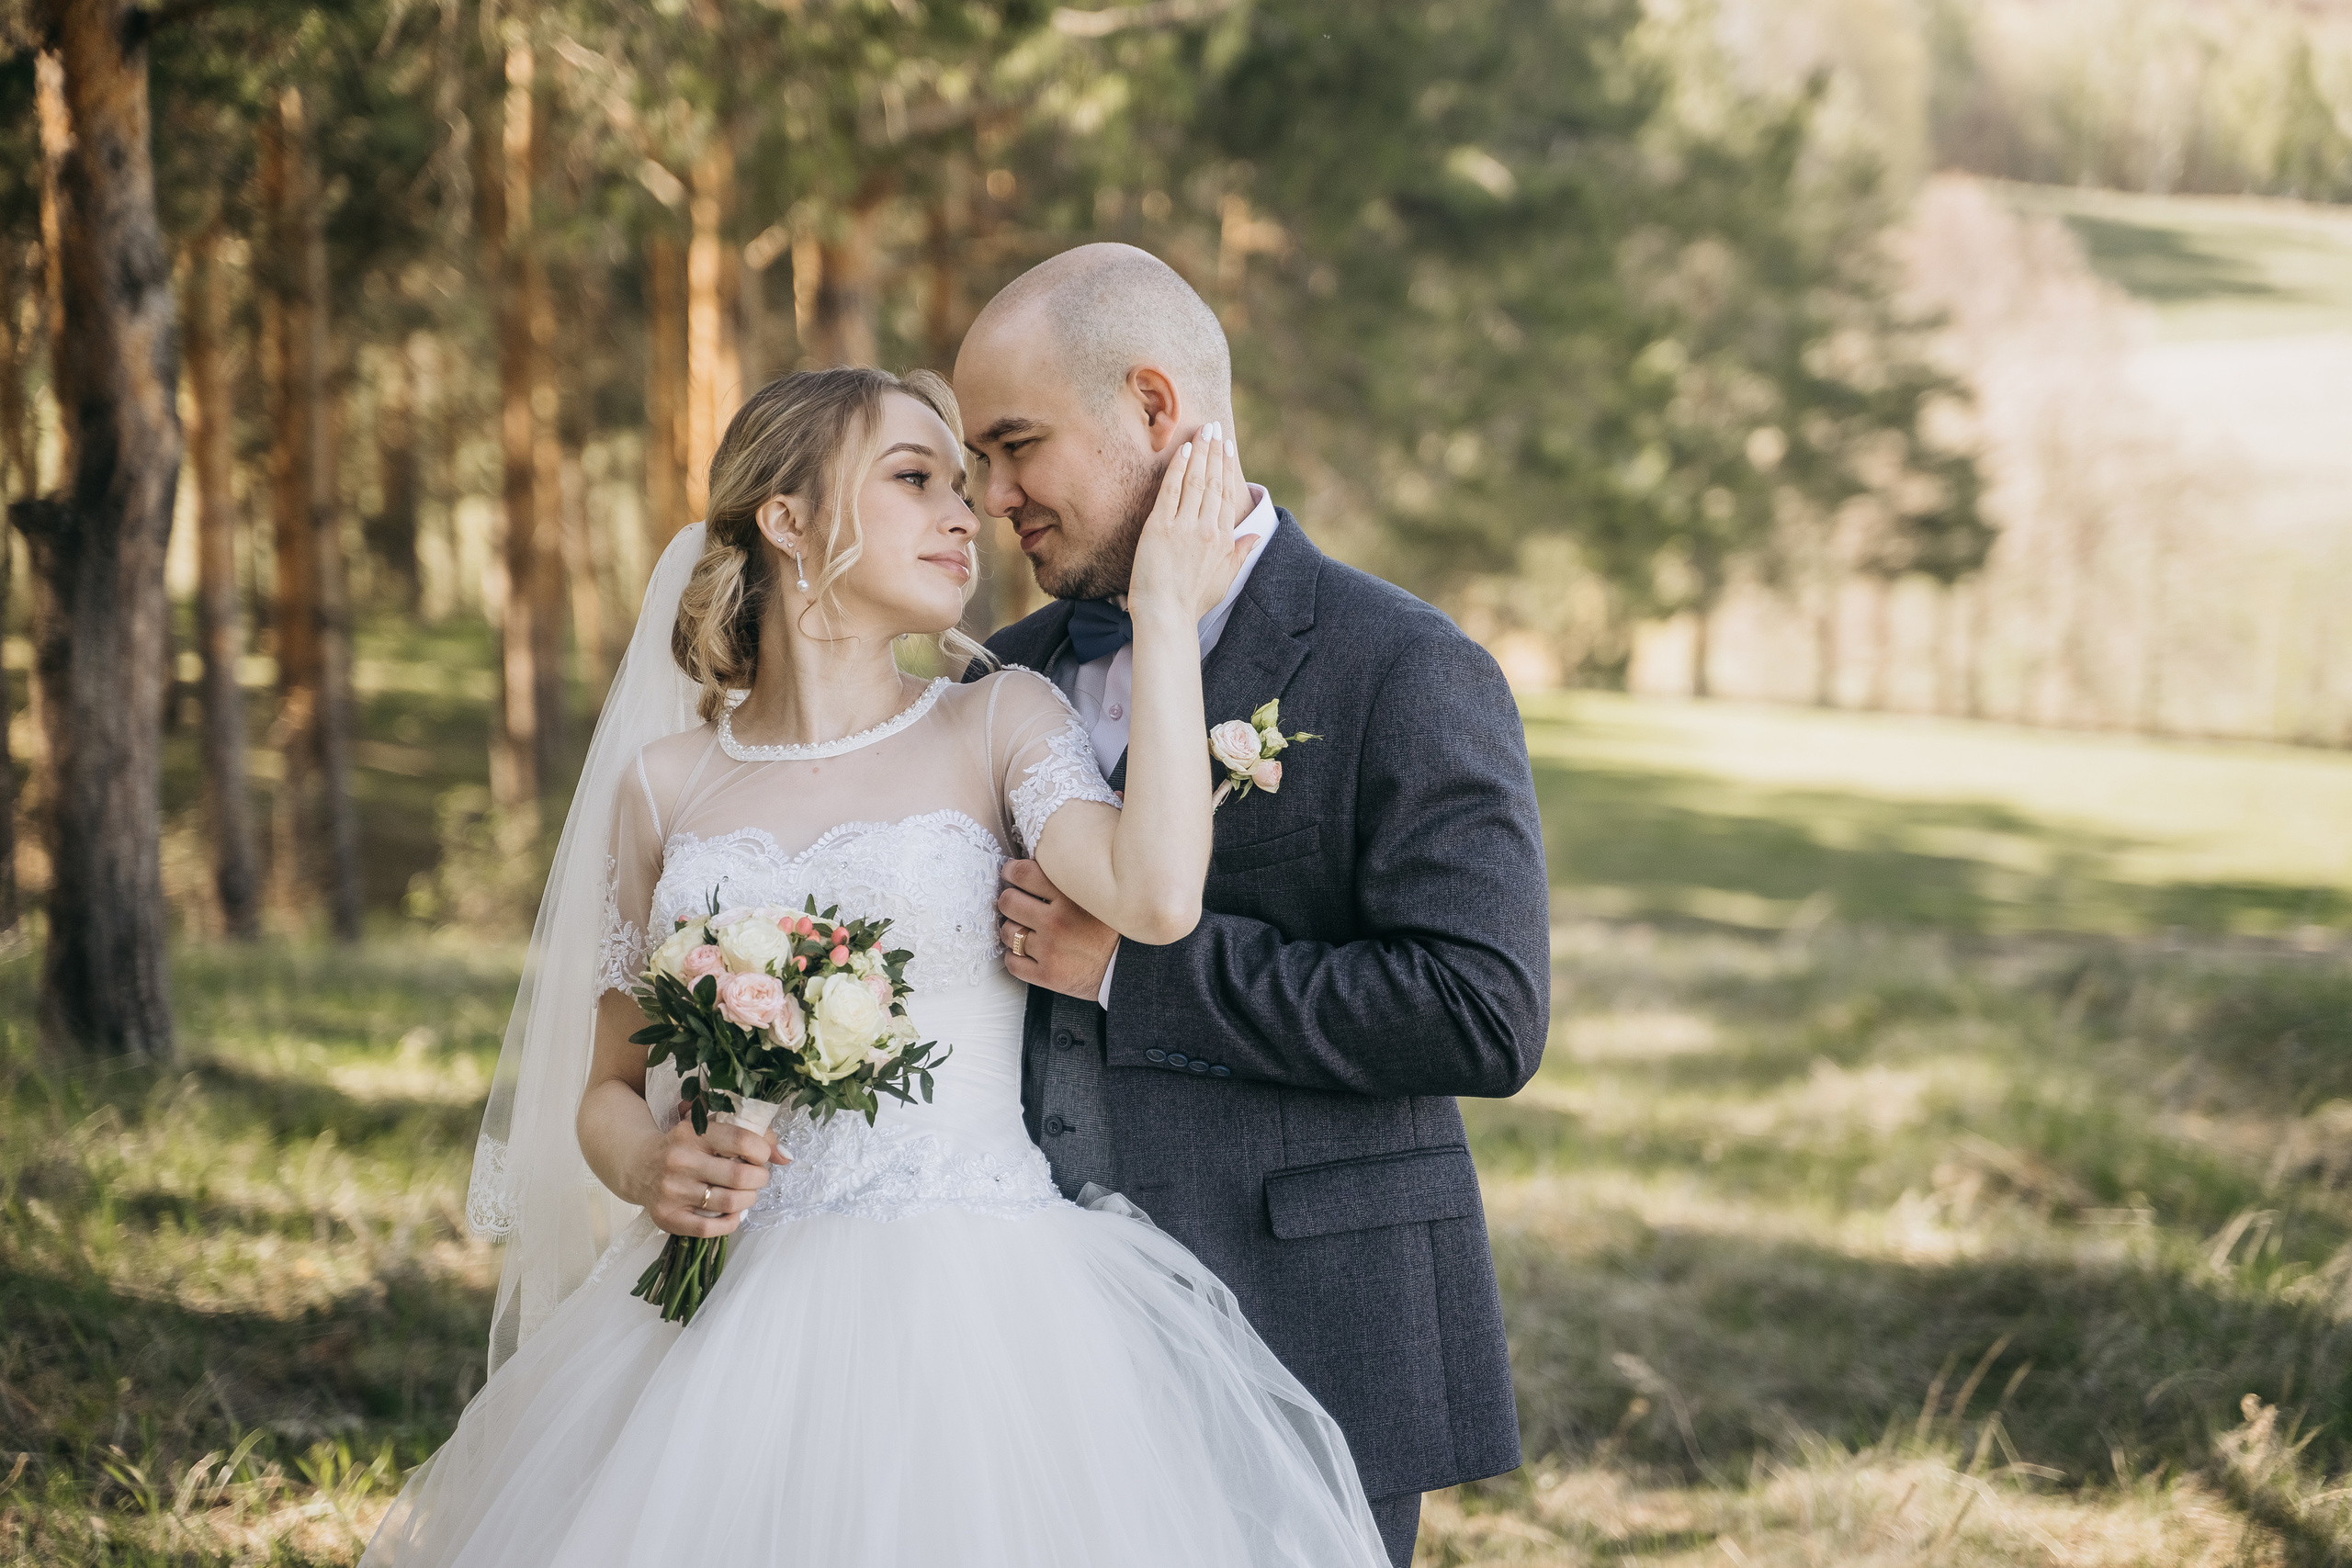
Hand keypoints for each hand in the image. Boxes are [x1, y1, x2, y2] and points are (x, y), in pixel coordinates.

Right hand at [637, 1114, 784, 1238]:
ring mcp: (671, 1191)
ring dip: (749, 1199)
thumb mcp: (710, 1129)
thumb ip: (751, 1136)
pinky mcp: (667, 1217)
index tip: (760, 1156)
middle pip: (740, 1175)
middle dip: (759, 1178)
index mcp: (692, 1133)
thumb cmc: (685, 1145)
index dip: (762, 1150)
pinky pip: (710, 1228)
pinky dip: (731, 1222)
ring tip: (747, 1193)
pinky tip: (733, 1213)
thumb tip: (786, 1157)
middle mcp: (679, 1161)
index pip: (741, 1140)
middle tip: (757, 1177)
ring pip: (729, 1202)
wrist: (638, 1165)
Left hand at [997, 858, 1118, 1001]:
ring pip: (1007, 933)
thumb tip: (1048, 853)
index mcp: (1070, 896)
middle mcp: (1057, 922)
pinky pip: (1012, 963)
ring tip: (1025, 929)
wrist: (1132, 969)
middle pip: (1008, 902)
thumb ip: (1074, 876)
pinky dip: (1015, 957)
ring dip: (1012, 930)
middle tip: (1017, 902)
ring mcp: (1051, 950)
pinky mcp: (1048, 975)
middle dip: (1009, 901)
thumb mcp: (1100, 893)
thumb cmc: (1116, 929)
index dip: (1011, 872)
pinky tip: (1027, 953)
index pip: (1022, 873)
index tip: (1011, 874)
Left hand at [1126, 422, 1250, 624]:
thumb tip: (1255, 536)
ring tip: (1202, 431)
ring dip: (1199, 453)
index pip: (1225, 494)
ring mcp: (1184, 526)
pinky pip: (1171, 491)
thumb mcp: (1225, 578)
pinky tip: (1182, 450)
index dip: (1226, 467)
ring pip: (1195, 481)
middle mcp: (1207, 529)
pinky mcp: (1160, 527)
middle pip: (1213, 481)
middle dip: (1214, 452)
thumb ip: (1240, 553)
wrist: (1167, 615)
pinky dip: (1178, 469)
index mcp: (1223, 539)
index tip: (1227, 447)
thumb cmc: (1192, 601)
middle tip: (1214, 427)